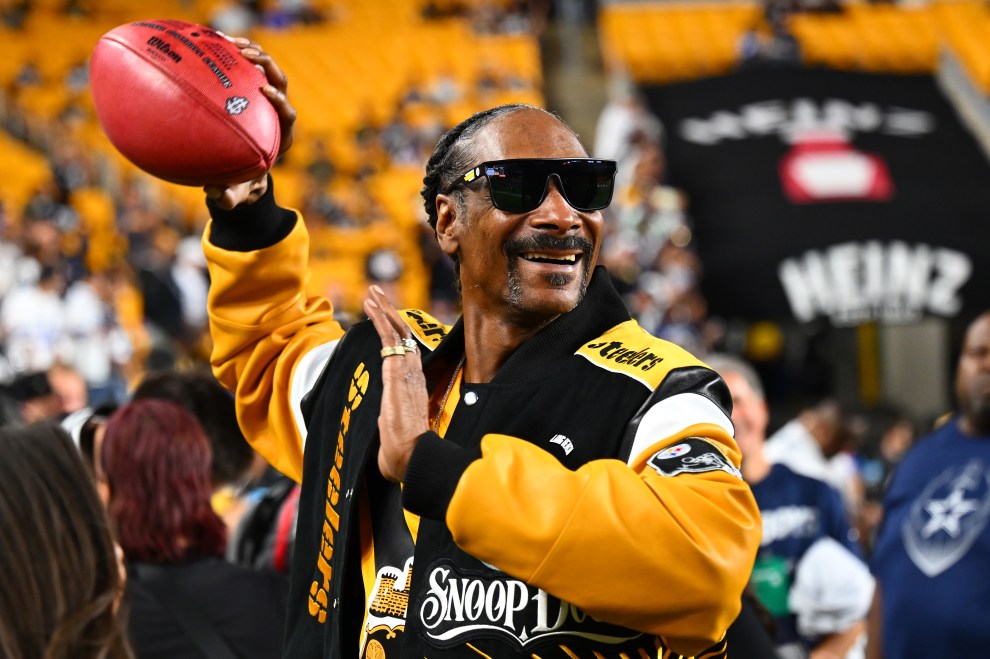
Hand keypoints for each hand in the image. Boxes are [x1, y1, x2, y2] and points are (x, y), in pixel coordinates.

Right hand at [202, 37, 296, 208]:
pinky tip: (213, 42)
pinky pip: (245, 69)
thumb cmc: (241, 183)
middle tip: (247, 56)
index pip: (288, 115)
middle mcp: (275, 116)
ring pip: (264, 71)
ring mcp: (263, 101)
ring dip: (251, 54)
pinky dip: (233, 56)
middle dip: (267, 67)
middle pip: (280, 84)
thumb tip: (215, 193)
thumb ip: (228, 196)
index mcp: (280, 138)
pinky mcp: (249, 91)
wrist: (242, 170)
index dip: (280, 102)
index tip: (265, 91)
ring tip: (230, 41)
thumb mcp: (235, 193)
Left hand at [362, 285, 429, 481]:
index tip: (387, 319)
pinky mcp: (397, 371)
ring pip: (397, 331)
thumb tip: (383, 431)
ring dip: (384, 310)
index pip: (407, 352)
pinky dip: (381, 318)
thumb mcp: (395, 431)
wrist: (411, 456)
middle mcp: (414, 373)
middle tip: (379, 295)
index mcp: (415, 385)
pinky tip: (372, 305)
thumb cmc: (403, 452)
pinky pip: (390, 337)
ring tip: (373, 293)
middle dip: (390, 313)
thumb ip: (390, 423)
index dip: (397, 333)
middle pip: (404, 335)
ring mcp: (407, 371)